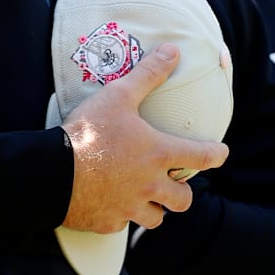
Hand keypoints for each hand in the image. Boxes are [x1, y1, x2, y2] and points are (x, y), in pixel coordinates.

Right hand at [60, 43, 228, 233]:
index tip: (221, 153)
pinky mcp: (108, 222)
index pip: (202, 157)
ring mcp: (129, 208)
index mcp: (158, 154)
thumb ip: (148, 74)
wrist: (52, 171)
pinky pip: (123, 225)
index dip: (217, 154)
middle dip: (183, 192)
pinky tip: (112, 204)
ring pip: (156, 219)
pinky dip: (122, 216)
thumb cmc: (88, 132)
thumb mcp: (118, 95)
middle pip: (183, 199)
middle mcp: (150, 185)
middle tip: (175, 183)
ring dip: (155, 209)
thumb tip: (172, 50)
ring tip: (145, 197)